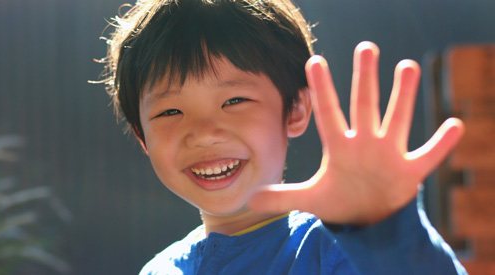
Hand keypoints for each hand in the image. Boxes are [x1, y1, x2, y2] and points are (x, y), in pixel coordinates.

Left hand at [248, 41, 463, 224]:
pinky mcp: (409, 172)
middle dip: (365, 78)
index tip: (314, 60)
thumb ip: (283, 197)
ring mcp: (388, 155)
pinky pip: (428, 155)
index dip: (322, 89)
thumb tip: (249, 199)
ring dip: (403, 96)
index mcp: (339, 148)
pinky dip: (442, 143)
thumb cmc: (339, 201)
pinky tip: (454, 124)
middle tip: (366, 47)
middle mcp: (365, 144)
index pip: (328, 113)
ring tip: (407, 65)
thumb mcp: (310, 200)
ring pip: (397, 120)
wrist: (368, 219)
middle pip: (364, 105)